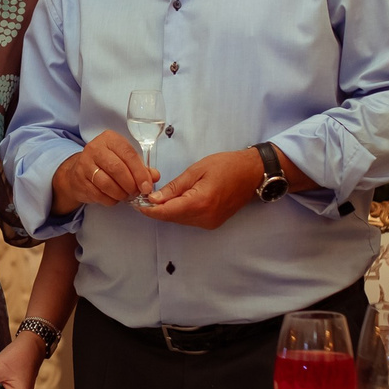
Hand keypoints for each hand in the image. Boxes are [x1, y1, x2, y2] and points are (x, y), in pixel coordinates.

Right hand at [50, 132, 157, 213]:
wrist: (79, 171)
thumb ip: (141, 167)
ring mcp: (85, 164)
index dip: (140, 172)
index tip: (147, 186)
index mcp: (110, 139)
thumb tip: (154, 176)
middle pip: (117, 169)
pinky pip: (98, 194)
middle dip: (131, 184)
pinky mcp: (79, 179)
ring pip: (107, 183)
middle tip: (136, 192)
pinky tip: (114, 198)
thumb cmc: (107, 164)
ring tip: (126, 195)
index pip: (129, 154)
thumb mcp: (124, 160)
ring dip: (120, 194)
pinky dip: (110, 199)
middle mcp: (95, 148)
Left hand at [139, 148, 264, 230]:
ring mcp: (209, 223)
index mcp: (200, 203)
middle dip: (156, 209)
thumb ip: (175, 187)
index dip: (149, 209)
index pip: (166, 212)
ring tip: (158, 196)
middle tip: (143, 196)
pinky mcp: (212, 223)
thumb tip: (154, 199)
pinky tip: (176, 199)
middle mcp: (204, 218)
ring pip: (179, 220)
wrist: (252, 173)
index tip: (136, 202)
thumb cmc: (226, 165)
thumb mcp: (197, 170)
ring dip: (167, 210)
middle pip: (171, 218)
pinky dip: (179, 211)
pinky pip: (189, 219)